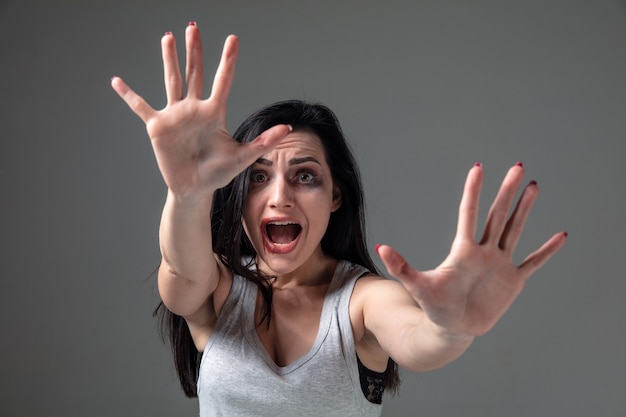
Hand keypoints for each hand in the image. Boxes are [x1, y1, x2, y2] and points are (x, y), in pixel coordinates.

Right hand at [111, 23, 290, 194]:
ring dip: (169, 59)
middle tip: (193, 26)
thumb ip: (263, 141)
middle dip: (194, 49)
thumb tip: (287, 128)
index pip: (222, 80)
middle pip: (194, 72)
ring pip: (172, 80)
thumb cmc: (218, 173)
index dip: (228, 60)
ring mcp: (175, 115)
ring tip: (168, 37)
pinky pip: (140, 107)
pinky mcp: (157, 127)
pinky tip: (116, 81)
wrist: (195, 188)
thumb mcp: (243, 156)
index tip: (233, 39)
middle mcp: (194, 108)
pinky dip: (128, 95)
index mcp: (214, 112)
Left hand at [377, 162, 566, 336]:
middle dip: (507, 191)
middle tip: (518, 166)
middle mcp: (483, 252)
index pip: (469, 213)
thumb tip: (380, 247)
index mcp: (463, 250)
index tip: (478, 167)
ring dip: (525, 209)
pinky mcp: (513, 281)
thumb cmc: (434, 307)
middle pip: (498, 215)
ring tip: (533, 187)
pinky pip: (533, 262)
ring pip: (514, 230)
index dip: (473, 191)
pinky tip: (560, 235)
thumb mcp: (418, 286)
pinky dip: (547, 251)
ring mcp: (499, 264)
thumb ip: (401, 267)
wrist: (452, 328)